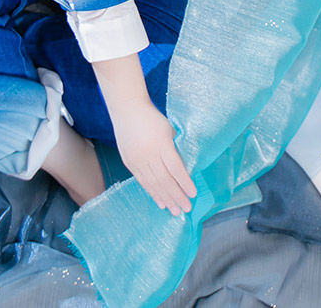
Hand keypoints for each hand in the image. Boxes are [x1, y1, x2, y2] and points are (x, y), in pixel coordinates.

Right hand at [108, 99, 196, 215]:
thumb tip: (186, 169)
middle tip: (186, 208)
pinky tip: (161, 202)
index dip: (184, 182)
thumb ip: (176, 148)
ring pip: (153, 183)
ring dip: (166, 198)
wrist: (127, 109)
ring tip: (175, 210)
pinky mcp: (129, 162)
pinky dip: (152, 193)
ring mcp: (136, 159)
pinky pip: (142, 181)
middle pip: (164, 179)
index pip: (175, 167)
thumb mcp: (169, 129)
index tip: (193, 193)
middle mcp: (148, 153)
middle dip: (177, 195)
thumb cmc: (152, 118)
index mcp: (161, 142)